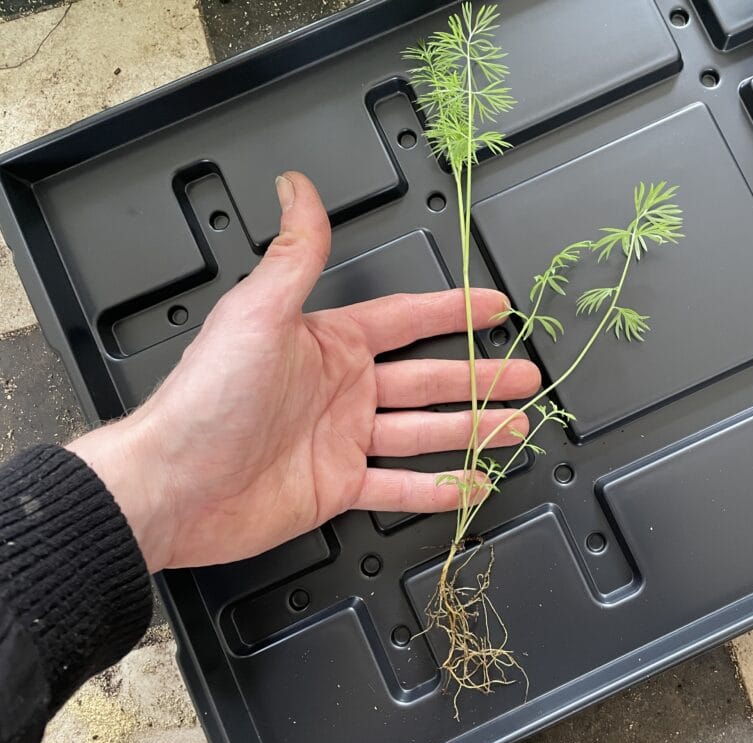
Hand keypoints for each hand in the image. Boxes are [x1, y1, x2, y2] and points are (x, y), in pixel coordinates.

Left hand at [68, 172, 539, 571]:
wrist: (172, 484)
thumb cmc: (207, 396)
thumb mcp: (258, 312)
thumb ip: (295, 253)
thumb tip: (297, 188)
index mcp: (330, 344)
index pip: (407, 319)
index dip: (453, 311)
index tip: (494, 305)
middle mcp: (342, 390)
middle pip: (428, 379)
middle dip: (480, 376)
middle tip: (525, 375)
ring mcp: (342, 440)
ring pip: (423, 432)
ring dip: (472, 429)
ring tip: (515, 427)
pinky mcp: (336, 487)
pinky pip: (397, 486)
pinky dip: (436, 489)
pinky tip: (470, 486)